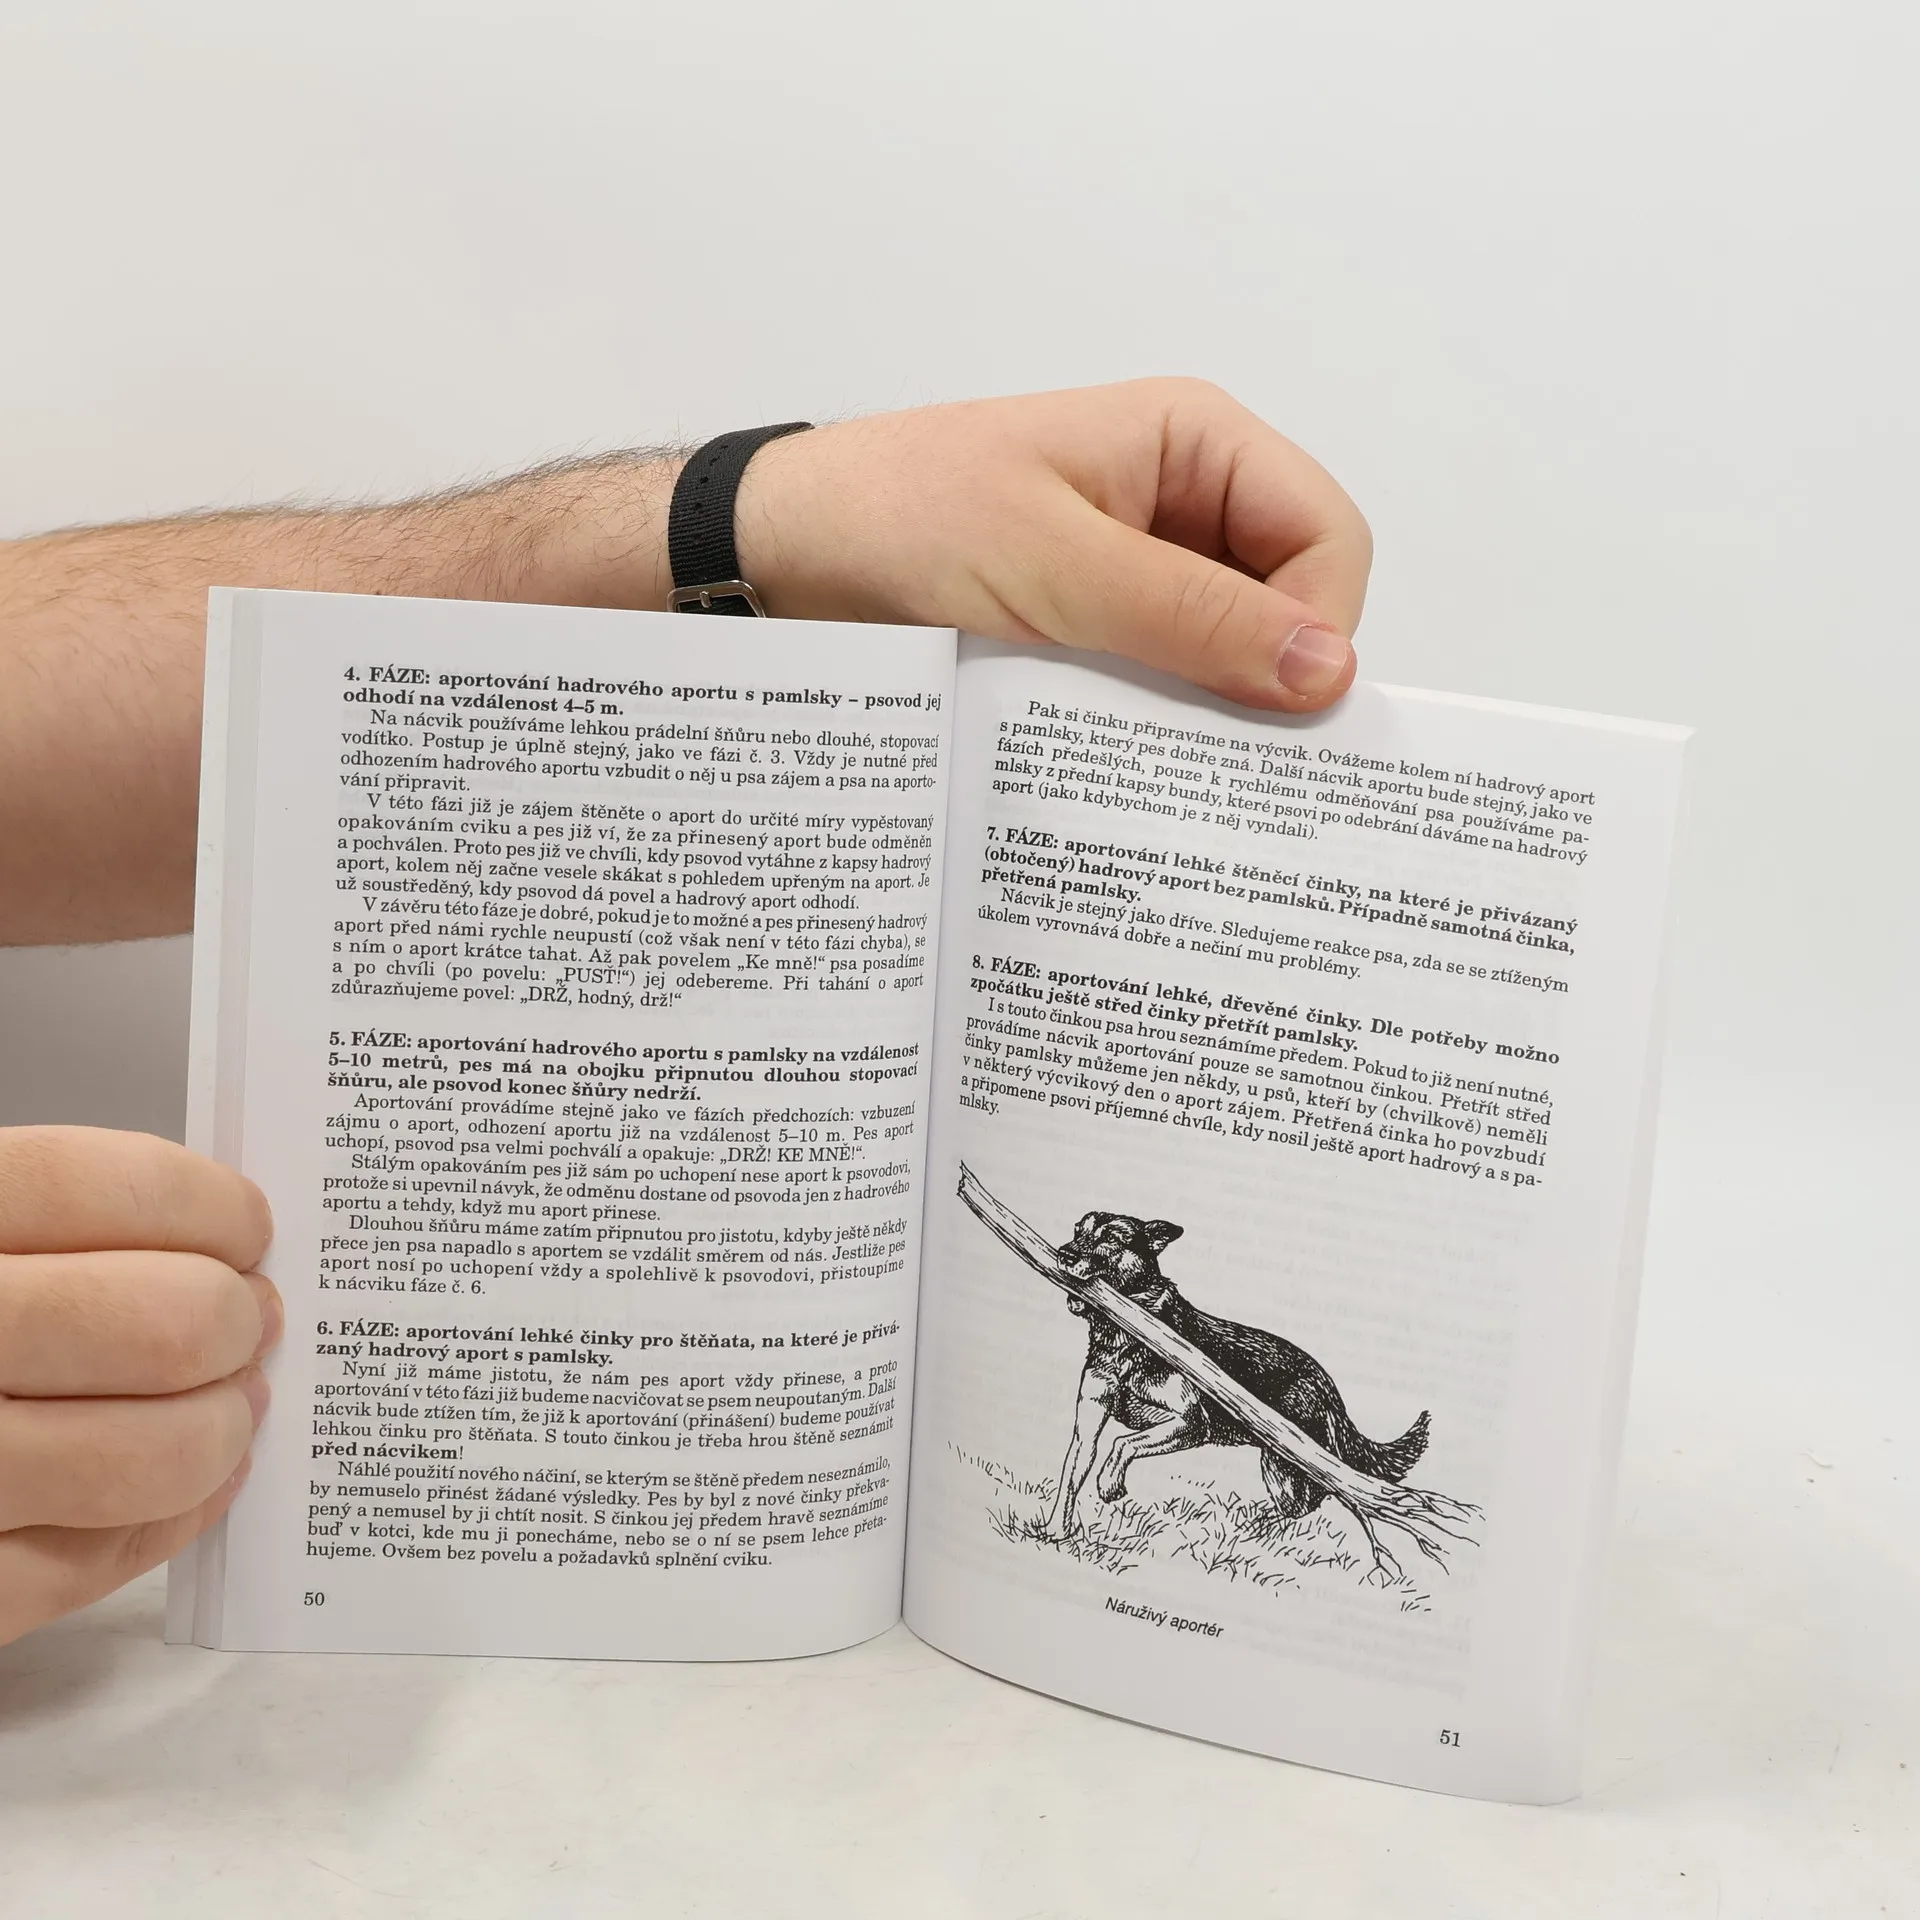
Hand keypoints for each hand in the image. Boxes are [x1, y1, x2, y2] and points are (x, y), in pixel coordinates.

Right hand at [0, 1128, 277, 1646]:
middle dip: (232, 1322)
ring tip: (230, 1403)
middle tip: (249, 1320)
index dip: (199, 1205)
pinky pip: (84, 1565)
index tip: (246, 1226)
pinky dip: (168, 1520)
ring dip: (221, 1428)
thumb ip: (26, 1225)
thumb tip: (202, 1242)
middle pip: (154, 1324)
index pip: (85, 1186)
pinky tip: (189, 1484)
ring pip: (146, 1455)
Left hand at [734, 378, 1370, 711]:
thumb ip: (1190, 616)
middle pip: (1291, 603)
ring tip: (1153, 757)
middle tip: (1216, 755)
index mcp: (1193, 442)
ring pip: (1231, 657)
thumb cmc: (898, 518)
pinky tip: (1120, 758)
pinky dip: (1156, 725)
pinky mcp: (1097, 631)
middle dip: (1267, 678)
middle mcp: (1182, 503)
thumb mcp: (1052, 565)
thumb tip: (1325, 669)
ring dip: (1206, 711)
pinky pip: (1165, 684)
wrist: (780, 553)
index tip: (1274, 709)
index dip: (1318, 624)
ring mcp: (1140, 572)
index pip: (1327, 537)